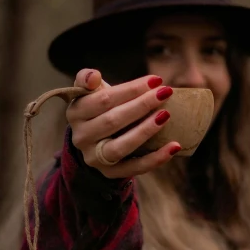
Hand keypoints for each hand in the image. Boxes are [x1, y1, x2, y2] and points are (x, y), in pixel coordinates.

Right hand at [66, 68, 181, 178]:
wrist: (95, 139)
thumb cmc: (99, 108)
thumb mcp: (90, 91)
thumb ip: (87, 79)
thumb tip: (93, 76)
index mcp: (75, 113)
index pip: (103, 99)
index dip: (130, 89)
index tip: (155, 80)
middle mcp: (81, 137)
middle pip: (113, 121)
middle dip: (141, 105)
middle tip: (165, 93)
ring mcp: (94, 158)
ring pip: (121, 146)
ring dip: (146, 130)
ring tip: (166, 115)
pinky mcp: (110, 173)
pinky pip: (134, 168)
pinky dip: (156, 158)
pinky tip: (174, 147)